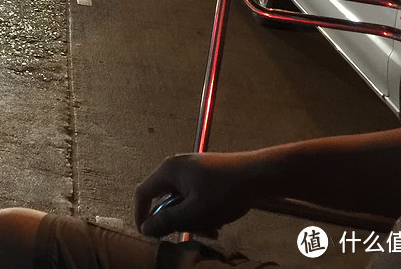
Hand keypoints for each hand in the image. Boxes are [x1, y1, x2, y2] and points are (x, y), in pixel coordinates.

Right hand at [134, 152, 262, 237]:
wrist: (258, 175)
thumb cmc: (225, 192)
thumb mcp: (194, 213)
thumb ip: (167, 222)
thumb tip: (145, 228)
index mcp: (168, 170)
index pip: (143, 193)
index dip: (141, 215)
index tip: (147, 234)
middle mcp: (177, 166)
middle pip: (165, 198)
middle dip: (178, 220)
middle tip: (193, 233)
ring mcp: (193, 169)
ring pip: (183, 200)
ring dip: (193, 218)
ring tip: (212, 228)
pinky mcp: (206, 173)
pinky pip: (195, 195)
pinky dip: (202, 210)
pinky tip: (218, 220)